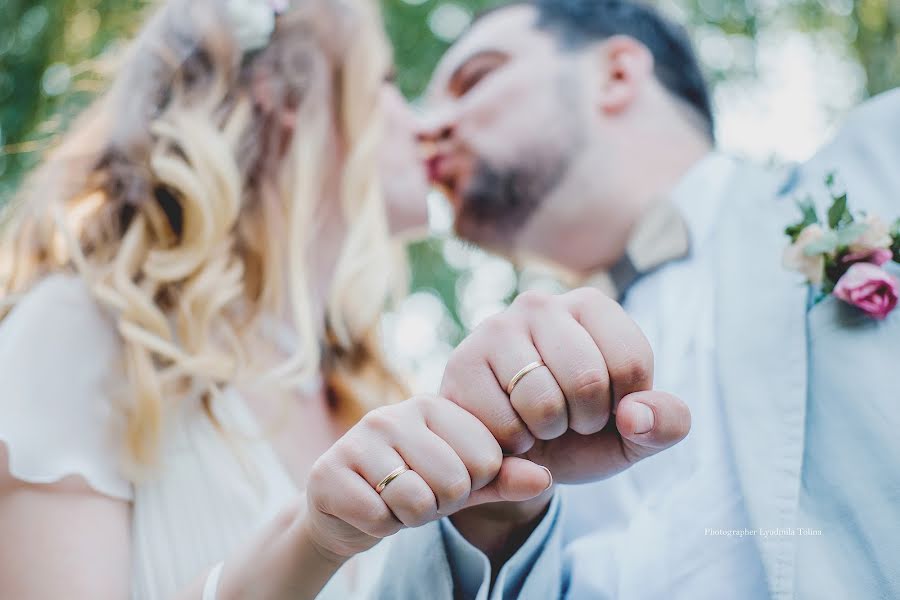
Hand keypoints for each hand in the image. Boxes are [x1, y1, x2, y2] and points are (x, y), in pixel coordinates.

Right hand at [303, 395, 552, 559]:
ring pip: (415, 500)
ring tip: (393, 501)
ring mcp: (357, 439)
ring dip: (409, 516)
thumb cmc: (413, 487)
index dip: (473, 485)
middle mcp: (393, 414)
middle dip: (440, 503)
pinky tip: (368, 508)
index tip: (447, 480)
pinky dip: (379, 526)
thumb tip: (546, 478)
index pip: (487, 458)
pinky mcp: (328, 472)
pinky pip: (378, 517)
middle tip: (418, 494)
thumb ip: (504, 478)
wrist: (343, 510)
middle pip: (453, 482)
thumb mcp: (464, 483)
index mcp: (433, 405)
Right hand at [440, 288, 690, 540]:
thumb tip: (634, 417)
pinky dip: (514, 444)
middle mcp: (541, 304)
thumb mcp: (635, 434)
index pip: (631, 362)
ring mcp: (496, 329)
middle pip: (587, 380)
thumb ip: (665, 423)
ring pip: (542, 403)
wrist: (515, 456)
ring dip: (547, 434)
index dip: (625, 406)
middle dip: (585, 421)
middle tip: (569, 420)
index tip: (606, 407)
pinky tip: (507, 429)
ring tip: (537, 424)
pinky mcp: (463, 363)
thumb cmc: (581, 435)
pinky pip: (504, 423)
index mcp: (591, 306)